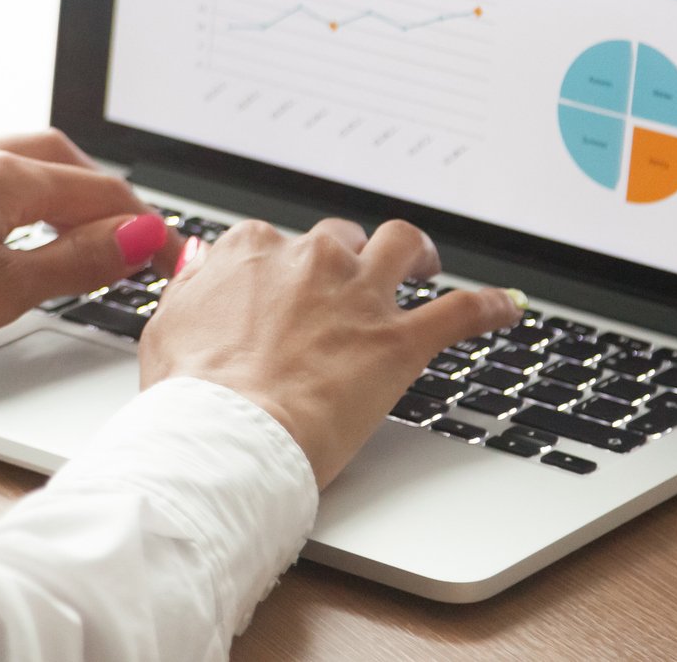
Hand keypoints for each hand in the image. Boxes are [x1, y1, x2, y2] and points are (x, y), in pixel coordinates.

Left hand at [0, 131, 177, 360]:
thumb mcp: (5, 289)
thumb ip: (78, 261)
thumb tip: (137, 237)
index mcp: (3, 174)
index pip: (98, 191)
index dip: (142, 224)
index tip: (167, 255)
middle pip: (61, 160)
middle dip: (104, 195)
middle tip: (131, 236)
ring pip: (19, 161)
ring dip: (59, 189)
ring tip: (79, 231)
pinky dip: (16, 195)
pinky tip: (8, 225)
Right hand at [140, 218, 523, 487]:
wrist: (229, 436)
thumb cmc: (192, 395)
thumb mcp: (168, 327)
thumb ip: (193, 287)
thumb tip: (203, 265)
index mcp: (250, 253)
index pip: (274, 241)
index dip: (283, 267)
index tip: (285, 286)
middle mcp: (308, 260)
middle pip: (339, 241)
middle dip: (345, 260)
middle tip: (346, 290)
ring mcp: (358, 297)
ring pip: (402, 247)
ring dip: (416, 254)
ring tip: (424, 264)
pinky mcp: (399, 341)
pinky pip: (460, 311)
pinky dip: (489, 306)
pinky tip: (508, 307)